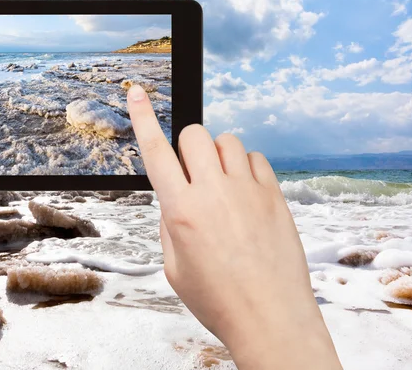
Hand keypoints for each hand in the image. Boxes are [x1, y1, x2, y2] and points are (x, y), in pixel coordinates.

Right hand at [126, 85, 341, 369]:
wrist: (270, 318)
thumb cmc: (219, 300)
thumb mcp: (174, 268)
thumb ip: (168, 225)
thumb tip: (174, 199)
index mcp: (181, 211)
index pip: (155, 152)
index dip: (143, 118)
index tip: (137, 93)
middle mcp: (213, 193)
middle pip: (194, 135)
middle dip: (187, 146)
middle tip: (192, 172)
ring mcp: (247, 191)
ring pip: (227, 141)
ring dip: (217, 155)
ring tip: (222, 184)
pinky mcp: (274, 195)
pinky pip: (256, 159)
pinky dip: (246, 167)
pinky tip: (246, 193)